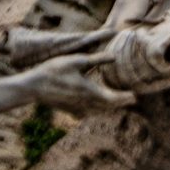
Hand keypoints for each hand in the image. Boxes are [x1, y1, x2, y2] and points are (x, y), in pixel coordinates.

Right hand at [12, 57, 134, 113]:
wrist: (32, 87)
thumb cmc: (54, 71)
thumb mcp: (76, 61)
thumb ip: (97, 59)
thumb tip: (115, 56)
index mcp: (90, 92)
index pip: (114, 99)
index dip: (126, 97)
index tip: (136, 95)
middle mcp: (86, 104)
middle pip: (109, 107)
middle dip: (121, 102)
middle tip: (132, 98)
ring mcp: (78, 109)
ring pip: (100, 111)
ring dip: (110, 107)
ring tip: (119, 101)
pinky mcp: (70, 111)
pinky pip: (89, 113)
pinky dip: (97, 109)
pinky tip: (98, 106)